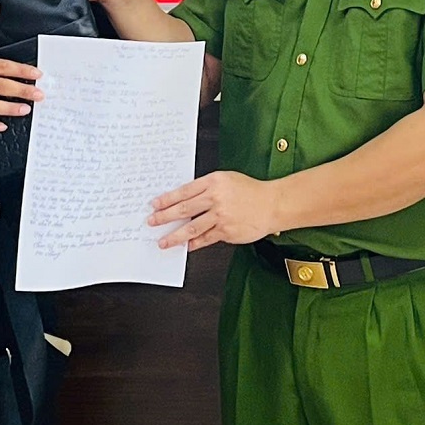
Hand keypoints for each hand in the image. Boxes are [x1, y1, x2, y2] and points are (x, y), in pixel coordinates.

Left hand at [148, 171, 278, 251]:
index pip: (184, 191)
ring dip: (175, 235)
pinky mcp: (227, 232)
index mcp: (213, 182)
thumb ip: (206, 187)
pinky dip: (194, 243)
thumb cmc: (249, 190)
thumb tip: (185, 199)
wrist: (272, 204)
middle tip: (152, 221)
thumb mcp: (226, 179)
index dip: (167, 199)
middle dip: (164, 216)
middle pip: (184, 209)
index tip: (155, 204)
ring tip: (163, 241)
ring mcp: (221, 216)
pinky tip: (186, 245)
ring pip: (192, 227)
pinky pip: (206, 238)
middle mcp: (216, 199)